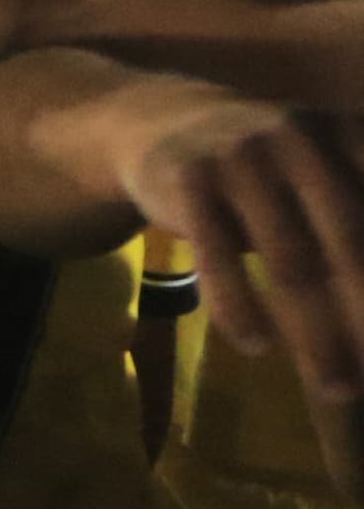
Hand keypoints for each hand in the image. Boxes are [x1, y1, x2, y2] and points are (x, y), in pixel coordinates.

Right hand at [114, 84, 363, 399]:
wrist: (163, 121)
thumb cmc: (269, 166)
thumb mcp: (327, 171)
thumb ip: (359, 218)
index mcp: (349, 136)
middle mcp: (302, 138)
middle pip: (350, 246)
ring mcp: (242, 157)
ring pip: (291, 262)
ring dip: (318, 337)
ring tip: (336, 387)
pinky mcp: (190, 180)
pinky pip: (218, 257)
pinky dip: (238, 306)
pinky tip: (256, 343)